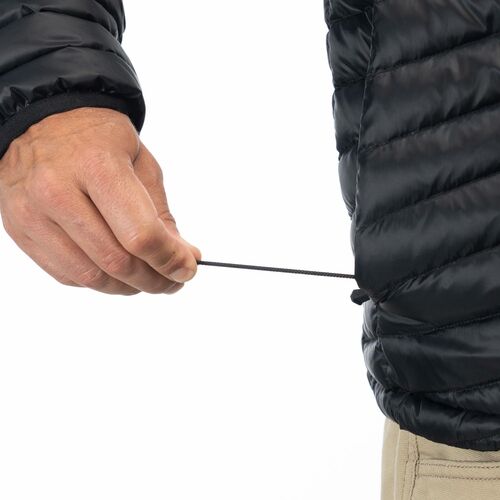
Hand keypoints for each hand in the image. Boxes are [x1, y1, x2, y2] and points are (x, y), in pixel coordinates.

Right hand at [0, 107, 201, 294]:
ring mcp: (32, 213)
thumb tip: (184, 258)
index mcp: (97, 166)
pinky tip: (116, 272)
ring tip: (147, 280)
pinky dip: (100, 281)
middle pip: (116, 261)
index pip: (140, 235)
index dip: (170, 261)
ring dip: (128, 287)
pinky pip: (67, 275)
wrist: (43, 121)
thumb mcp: (142, 165)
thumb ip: (162, 216)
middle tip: (172, 281)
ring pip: (91, 276)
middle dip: (154, 281)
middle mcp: (57, 191)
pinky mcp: (20, 230)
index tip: (187, 270)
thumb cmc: (99, 140)